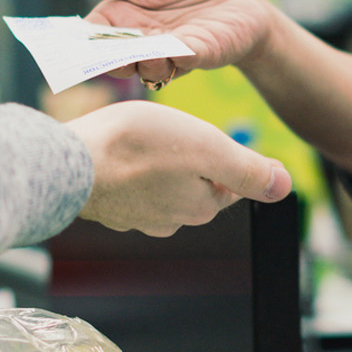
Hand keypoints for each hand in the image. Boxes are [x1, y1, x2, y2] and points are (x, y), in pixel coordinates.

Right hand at [63, 0, 279, 85]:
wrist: (238, 0)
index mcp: (120, 20)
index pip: (92, 37)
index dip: (82, 42)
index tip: (78, 41)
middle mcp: (139, 46)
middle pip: (113, 60)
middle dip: (110, 59)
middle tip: (110, 50)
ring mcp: (167, 56)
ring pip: (145, 69)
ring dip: (144, 62)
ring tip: (150, 49)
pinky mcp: (197, 57)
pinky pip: (181, 61)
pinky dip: (175, 57)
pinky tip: (174, 49)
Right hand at [65, 100, 291, 236]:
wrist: (66, 163)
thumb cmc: (135, 148)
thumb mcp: (207, 148)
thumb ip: (247, 170)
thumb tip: (285, 186)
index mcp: (200, 208)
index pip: (227, 182)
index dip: (218, 151)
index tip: (197, 132)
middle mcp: (169, 221)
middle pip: (194, 184)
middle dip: (188, 158)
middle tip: (168, 130)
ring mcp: (134, 218)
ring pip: (160, 185)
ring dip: (155, 163)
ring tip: (140, 138)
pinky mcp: (105, 209)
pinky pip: (127, 187)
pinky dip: (127, 170)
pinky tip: (115, 152)